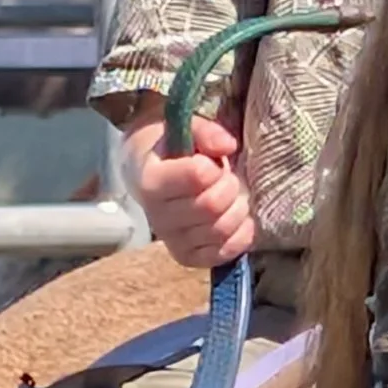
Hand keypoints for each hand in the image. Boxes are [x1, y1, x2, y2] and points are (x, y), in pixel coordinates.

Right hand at [123, 112, 254, 268]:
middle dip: (229, 187)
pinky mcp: (188, 257)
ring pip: (221, 230)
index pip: (198, 176)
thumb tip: (228, 146)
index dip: (214, 166)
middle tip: (226, 178)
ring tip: (232, 196)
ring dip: (238, 210)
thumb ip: (207, 133)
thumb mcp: (183, 129)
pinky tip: (238, 218)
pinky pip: (224, 254)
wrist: (146, 172)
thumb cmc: (169, 148)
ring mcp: (172, 241)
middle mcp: (157, 216)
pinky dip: (241, 235)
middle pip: (212, 206)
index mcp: (151, 182)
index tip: (211, 162)